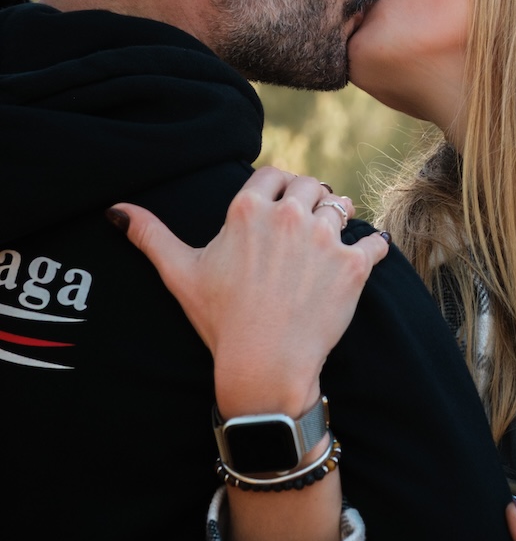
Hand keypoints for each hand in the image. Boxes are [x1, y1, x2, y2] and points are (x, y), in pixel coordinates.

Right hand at [108, 167, 389, 417]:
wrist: (264, 365)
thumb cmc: (221, 320)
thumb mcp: (181, 274)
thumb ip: (151, 235)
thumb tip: (116, 210)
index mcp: (247, 211)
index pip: (273, 176)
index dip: (278, 189)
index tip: (280, 205)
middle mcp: (288, 216)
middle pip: (311, 186)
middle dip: (311, 199)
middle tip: (308, 222)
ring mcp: (324, 238)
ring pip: (342, 208)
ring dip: (339, 220)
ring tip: (330, 242)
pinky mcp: (354, 264)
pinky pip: (374, 241)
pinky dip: (370, 249)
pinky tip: (362, 259)